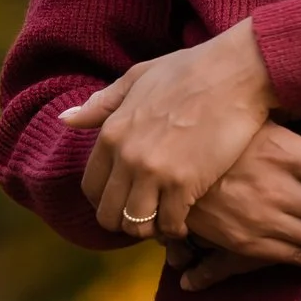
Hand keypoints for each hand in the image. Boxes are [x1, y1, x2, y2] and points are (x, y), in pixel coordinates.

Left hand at [61, 19, 281, 239]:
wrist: (235, 72)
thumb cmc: (189, 70)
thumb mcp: (137, 78)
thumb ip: (101, 104)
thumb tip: (65, 119)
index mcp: (112, 133)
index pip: (91, 188)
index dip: (105, 201)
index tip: (124, 200)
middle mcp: (127, 156)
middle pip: (109, 214)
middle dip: (124, 222)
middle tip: (144, 218)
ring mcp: (155, 172)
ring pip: (136, 226)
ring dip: (149, 229)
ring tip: (163, 221)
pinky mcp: (185, 183)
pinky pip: (169, 224)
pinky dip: (175, 229)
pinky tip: (184, 221)